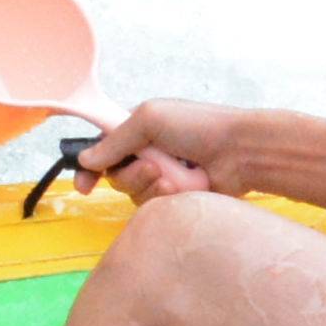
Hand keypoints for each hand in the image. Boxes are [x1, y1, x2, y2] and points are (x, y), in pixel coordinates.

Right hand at [80, 100, 254, 200]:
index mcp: (137, 129)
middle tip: (153, 167)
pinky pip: (154, 206)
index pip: (102, 149)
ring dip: (150, 185)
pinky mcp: (175, 198)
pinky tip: (184, 188)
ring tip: (173, 178)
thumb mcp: (150, 119)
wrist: (241, 152)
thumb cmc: (198, 126)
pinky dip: (165, 197)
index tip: (84, 185)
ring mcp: (161, 177)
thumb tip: (85, 159)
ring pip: (134, 193)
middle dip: (130, 174)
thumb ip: (114, 139)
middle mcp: (146, 153)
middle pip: (115, 176)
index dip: (89, 168)